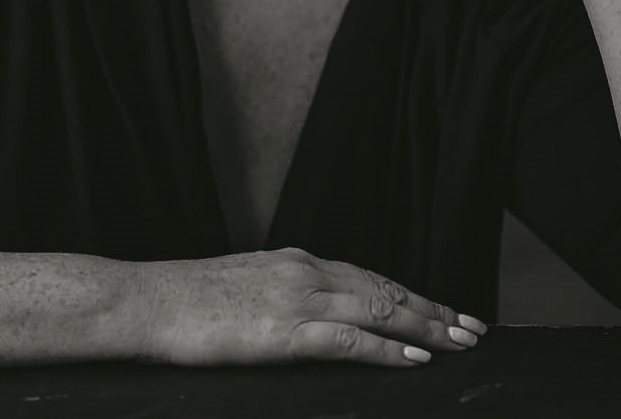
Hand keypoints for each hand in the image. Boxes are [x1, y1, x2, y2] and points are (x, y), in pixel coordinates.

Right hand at [136, 248, 485, 367]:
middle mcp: (304, 272)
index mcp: (296, 261)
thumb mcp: (246, 288)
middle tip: (473, 328)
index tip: (444, 310)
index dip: (411, 294)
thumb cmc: (187, 302)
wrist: (147, 301)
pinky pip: (348, 339)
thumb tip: (314, 316)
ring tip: (459, 343)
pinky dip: (387, 349)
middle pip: (384, 288)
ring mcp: (295, 299)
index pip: (369, 275)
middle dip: (433, 310)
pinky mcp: (283, 331)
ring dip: (425, 327)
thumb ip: (284, 295)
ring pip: (377, 308)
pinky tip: (414, 358)